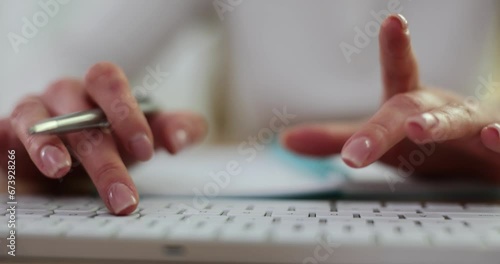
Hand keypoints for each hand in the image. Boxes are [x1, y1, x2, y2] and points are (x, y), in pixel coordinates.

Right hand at [0, 62, 206, 213]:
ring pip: (36, 119)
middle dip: (104, 157)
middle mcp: (67, 97)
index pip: (109, 82)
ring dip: (48, 144)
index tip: (145, 148)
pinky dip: (10, 144)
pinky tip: (19, 158)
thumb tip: (177, 140)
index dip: (126, 111)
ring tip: (60, 169)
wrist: (79, 155)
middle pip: (80, 114)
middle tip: (123, 196)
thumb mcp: (151, 136)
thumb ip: (178, 128)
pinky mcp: (9, 135)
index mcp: (101, 91)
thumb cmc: (116, 139)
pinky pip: (2, 132)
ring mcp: (36, 113)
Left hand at [282, 14, 499, 181]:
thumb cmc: (425, 142)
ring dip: (443, 124)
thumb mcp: (381, 141)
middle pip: (417, 107)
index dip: (396, 48)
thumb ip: (338, 139)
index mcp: (409, 103)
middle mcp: (440, 108)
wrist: (476, 159)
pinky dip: (499, 142)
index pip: (400, 73)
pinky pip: (498, 146)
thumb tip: (286, 140)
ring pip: (460, 120)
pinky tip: (496, 140)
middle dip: (398, 114)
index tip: (393, 21)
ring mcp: (469, 126)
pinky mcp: (493, 150)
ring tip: (422, 130)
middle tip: (394, 120)